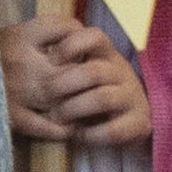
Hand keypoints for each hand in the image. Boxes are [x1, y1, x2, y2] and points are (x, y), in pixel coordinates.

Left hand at [1, 14, 152, 146]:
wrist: (129, 115)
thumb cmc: (90, 88)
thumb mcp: (78, 67)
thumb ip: (62, 60)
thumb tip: (31, 56)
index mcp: (106, 54)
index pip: (94, 37)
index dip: (71, 46)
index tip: (51, 60)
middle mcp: (121, 72)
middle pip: (93, 71)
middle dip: (64, 85)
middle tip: (46, 95)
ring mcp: (132, 96)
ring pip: (102, 98)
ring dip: (74, 109)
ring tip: (57, 117)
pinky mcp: (139, 122)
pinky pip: (114, 130)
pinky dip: (91, 135)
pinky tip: (78, 135)